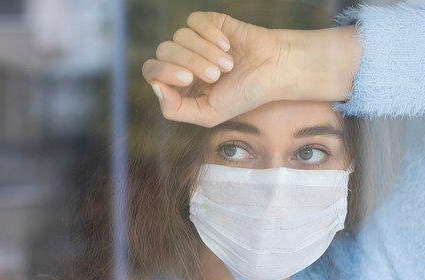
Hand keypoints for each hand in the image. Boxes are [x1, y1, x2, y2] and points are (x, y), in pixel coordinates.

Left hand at [141, 12, 361, 126]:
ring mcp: (195, 39)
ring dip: (205, 52)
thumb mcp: (208, 114)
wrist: (273, 71)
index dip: (164, 73)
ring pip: (179, 36)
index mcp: (178, 83)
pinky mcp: (209, 22)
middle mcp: (182, 59)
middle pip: (164, 51)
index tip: (189, 79)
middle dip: (189, 63)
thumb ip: (175, 109)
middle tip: (214, 75)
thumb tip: (155, 88)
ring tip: (228, 65)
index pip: (151, 71)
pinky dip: (211, 34)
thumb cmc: (243, 95)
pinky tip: (228, 45)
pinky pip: (195, 21)